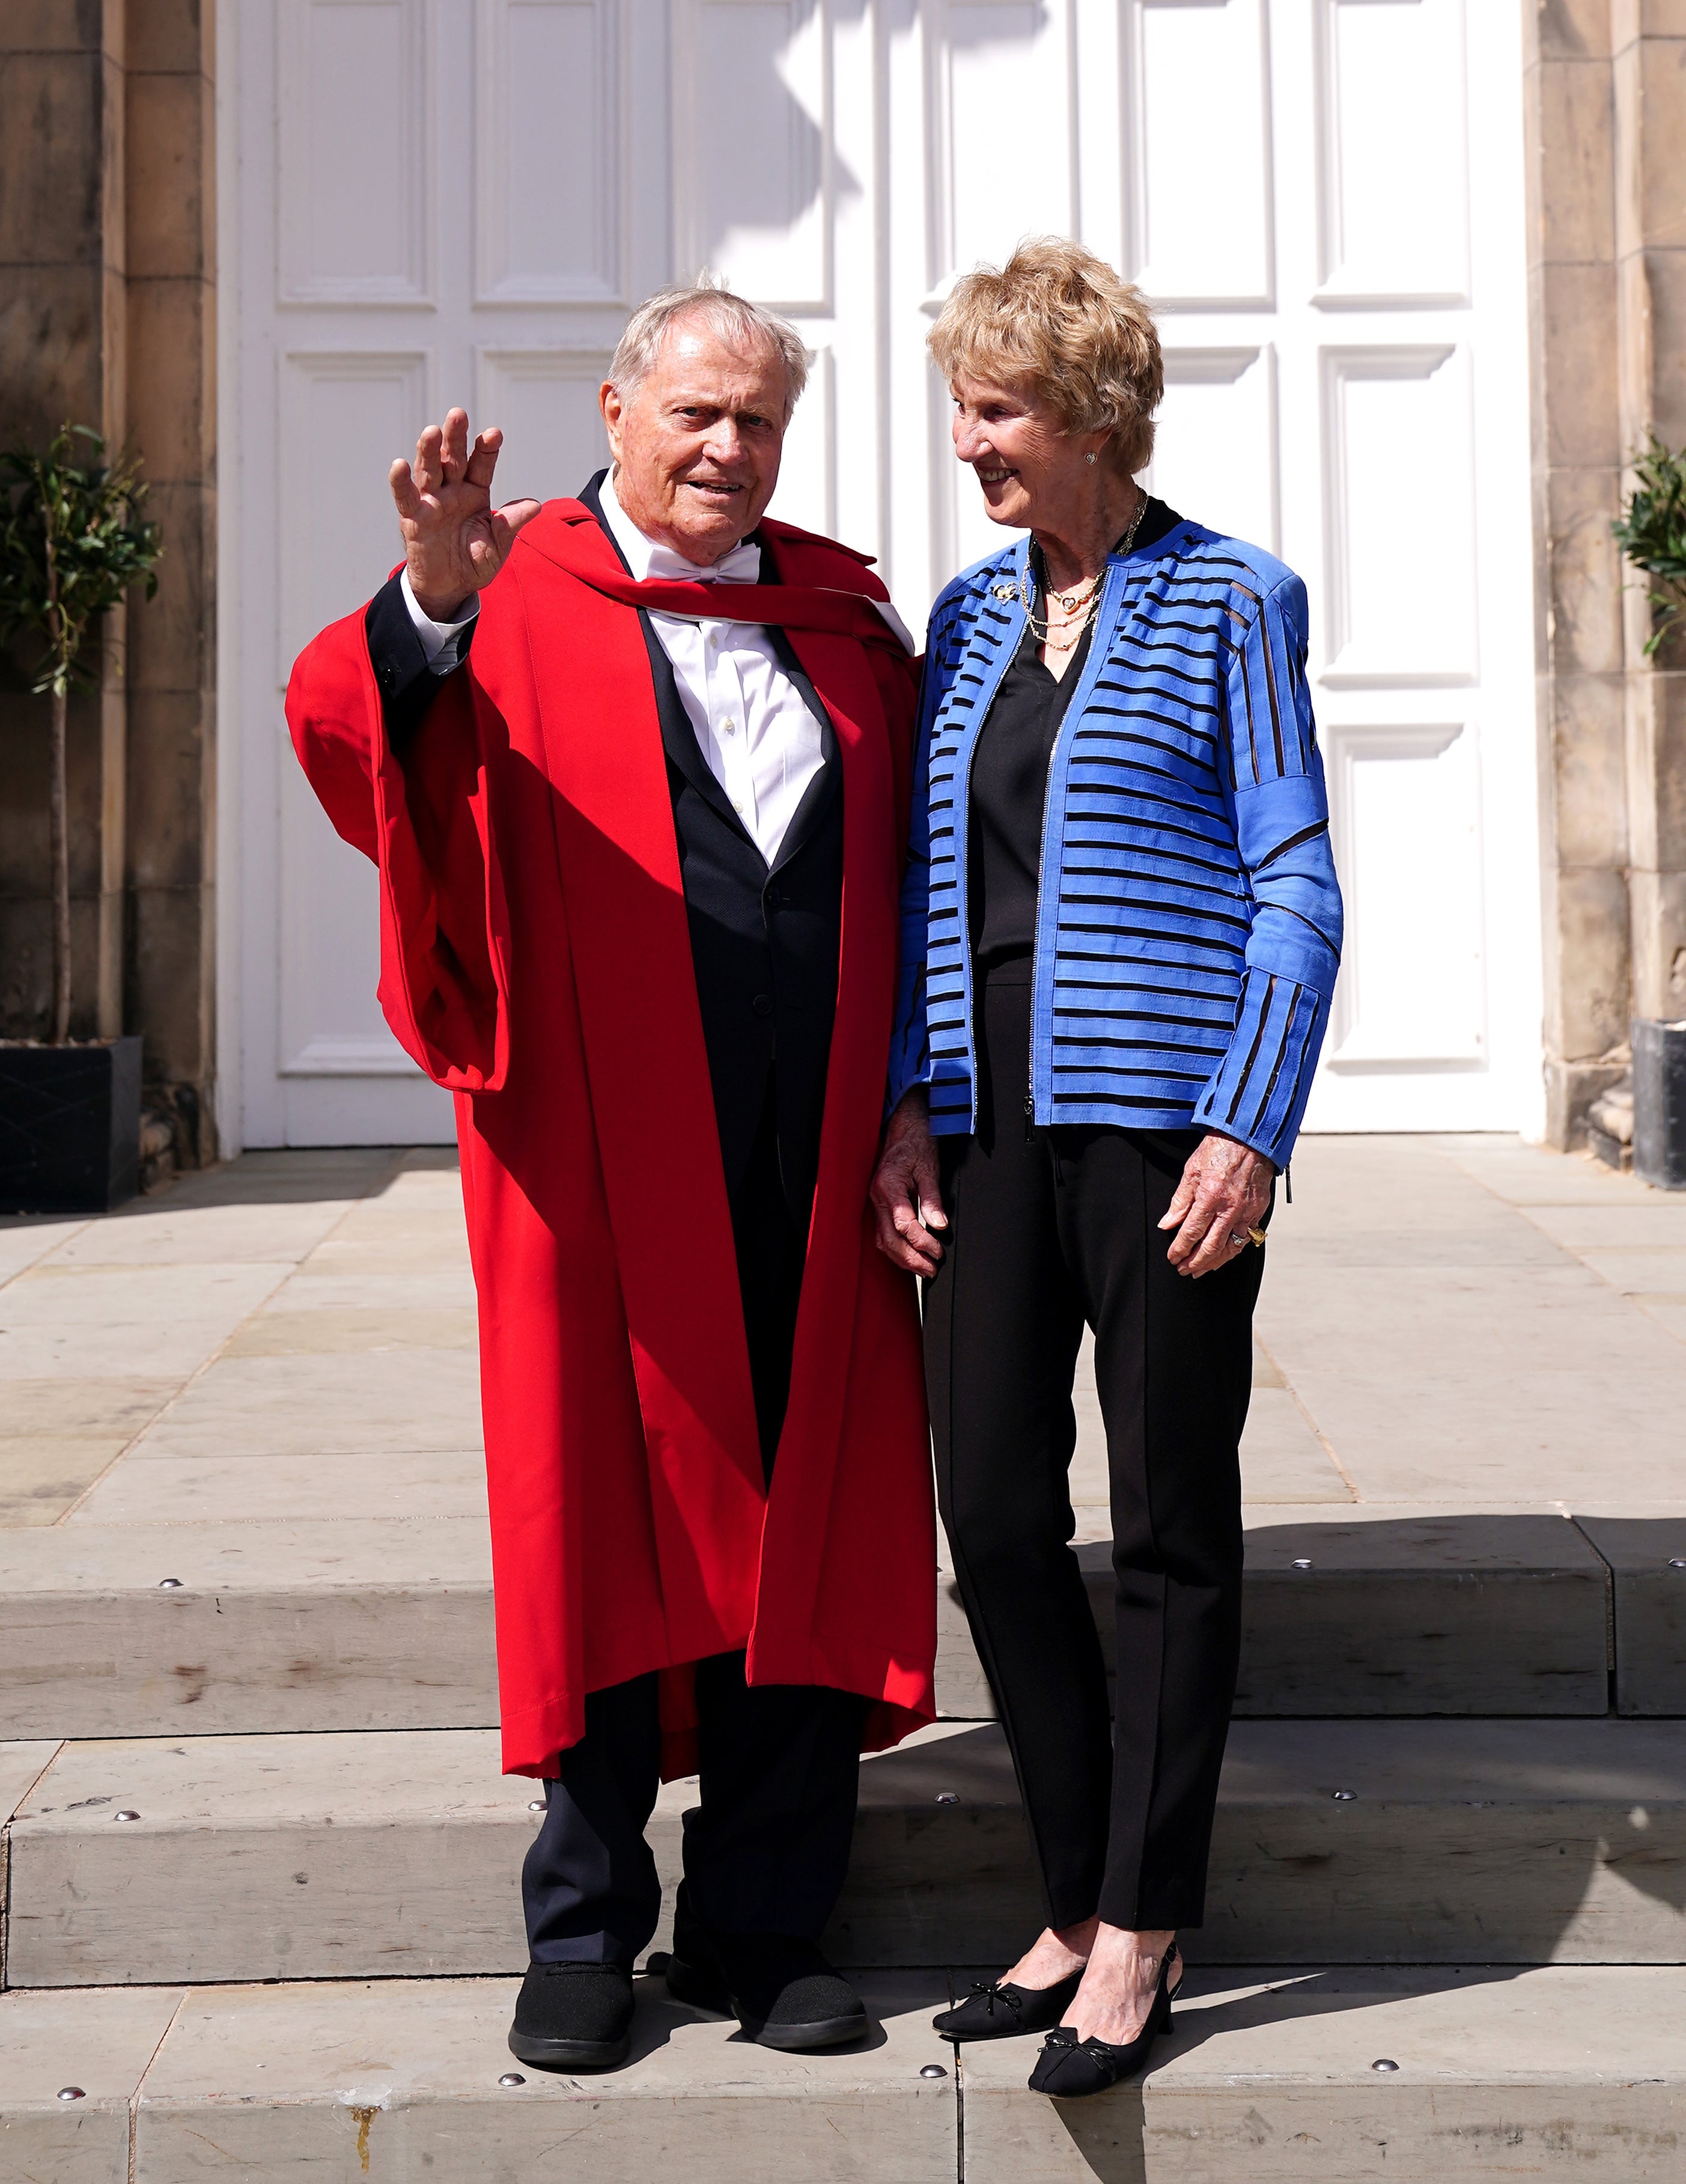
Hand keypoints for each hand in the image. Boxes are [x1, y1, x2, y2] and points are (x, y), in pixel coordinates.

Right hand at [389, 408, 541, 619]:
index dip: (487, 448)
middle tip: (458, 414)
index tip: (494, 434)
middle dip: (455, 437)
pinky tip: (399, 465)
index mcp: (476, 491)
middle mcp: (453, 490)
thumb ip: (511, 524)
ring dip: (429, 451)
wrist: (451, 587)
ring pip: (429, 470)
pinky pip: (405, 497)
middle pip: (453, 458)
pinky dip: (401, 482)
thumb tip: (535, 506)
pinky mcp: (413, 518)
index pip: (481, 464)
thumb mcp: (498, 545)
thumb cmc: (475, 562)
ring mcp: (431, 502)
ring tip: (432, 432)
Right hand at [869, 1090, 947, 1275]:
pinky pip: (882, 1233)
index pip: (903, 1224)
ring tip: (923, 1270)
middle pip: (889, 1239)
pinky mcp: (878, 1205)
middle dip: (911, 1259)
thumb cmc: (916, 1144)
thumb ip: (933, 1199)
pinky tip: (910, 1257)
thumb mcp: (929, 1168)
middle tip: (932, 1270)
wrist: (903, 1129)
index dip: (922, 1242)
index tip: (938, 1251)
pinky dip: (895, 1249)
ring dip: (902, 1259)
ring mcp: (875, 1202)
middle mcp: (877, 1196)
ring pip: (882, 1240)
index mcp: (889, 1186)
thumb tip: (940, 1226)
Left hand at [1158, 1131, 1272, 1277]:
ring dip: (1214, 1262)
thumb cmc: (1219, 1149)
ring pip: (1231, 1247)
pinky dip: (1233, 1251)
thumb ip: (1179, 1200)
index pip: (1191, 1232)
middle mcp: (1230, 1208)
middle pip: (1211, 1246)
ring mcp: (1247, 1211)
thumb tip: (1167, 1223)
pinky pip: (1246, 1238)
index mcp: (1210, 1196)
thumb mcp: (1191, 1170)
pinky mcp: (1259, 1210)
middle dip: (1195, 1262)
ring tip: (1201, 1269)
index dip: (1180, 1248)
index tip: (1172, 1257)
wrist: (1250, 1137)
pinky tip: (1223, 1256)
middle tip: (1184, 1269)